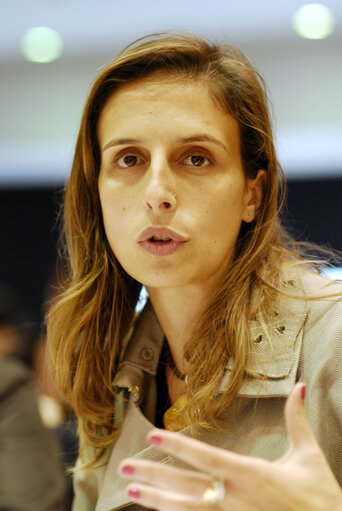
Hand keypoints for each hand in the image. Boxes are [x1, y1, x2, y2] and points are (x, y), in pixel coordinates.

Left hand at [118, 383, 341, 509]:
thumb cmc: (320, 501)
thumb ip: (297, 421)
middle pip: (186, 488)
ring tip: (131, 491)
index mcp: (252, 476)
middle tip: (123, 469)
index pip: (207, 458)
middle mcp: (236, 501)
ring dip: (155, 501)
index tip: (152, 436)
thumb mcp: (310, 458)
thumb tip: (300, 388)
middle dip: (152, 476)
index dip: (178, 447)